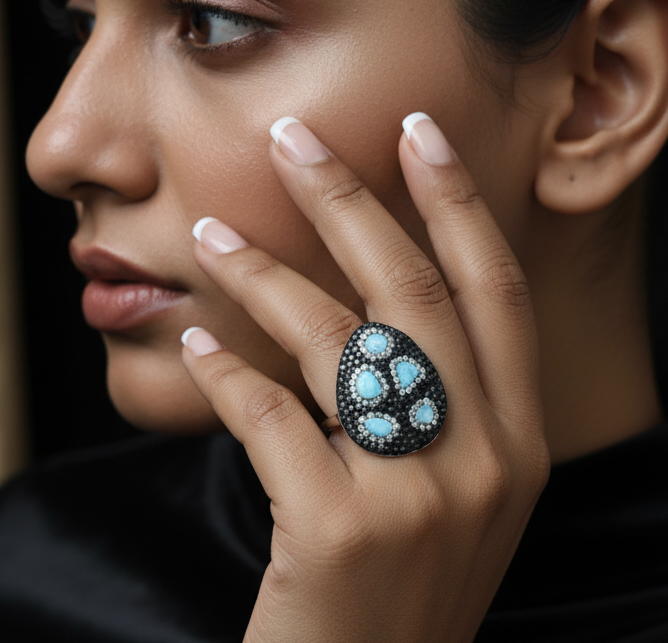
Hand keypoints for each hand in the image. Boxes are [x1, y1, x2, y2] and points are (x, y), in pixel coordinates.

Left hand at [181, 115, 548, 642]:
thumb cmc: (402, 582)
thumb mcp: (452, 490)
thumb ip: (441, 404)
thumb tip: (374, 300)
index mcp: (518, 439)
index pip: (494, 289)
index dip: (458, 203)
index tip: (417, 133)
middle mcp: (482, 458)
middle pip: (411, 289)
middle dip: (349, 198)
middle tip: (293, 138)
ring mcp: (416, 496)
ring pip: (333, 337)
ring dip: (262, 273)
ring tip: (210, 235)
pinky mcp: (337, 530)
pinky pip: (269, 415)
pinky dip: (226, 373)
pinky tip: (197, 345)